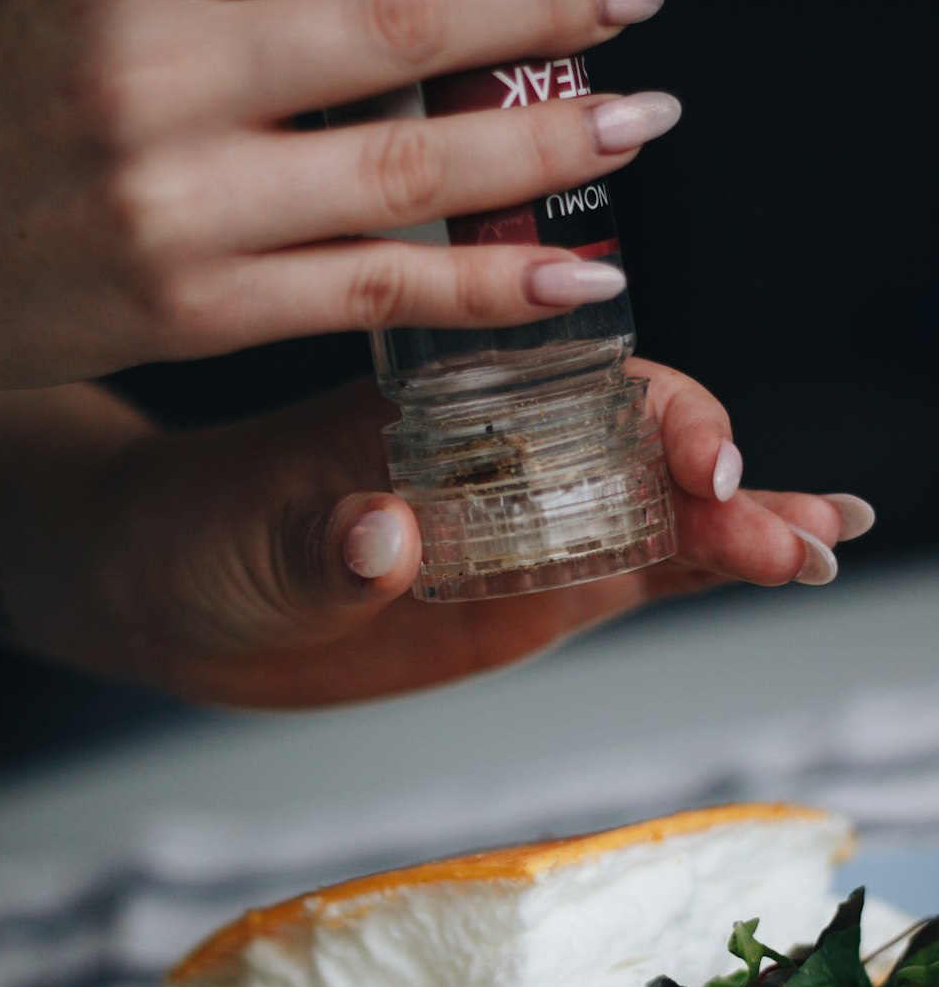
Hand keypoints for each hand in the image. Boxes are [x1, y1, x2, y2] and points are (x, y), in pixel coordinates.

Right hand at [0, 0, 675, 396]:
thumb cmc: (12, 106)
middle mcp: (158, 70)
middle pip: (395, 17)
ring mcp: (184, 201)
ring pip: (405, 163)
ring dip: (541, 145)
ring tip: (637, 121)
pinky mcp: (202, 309)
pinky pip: (377, 292)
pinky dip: (487, 287)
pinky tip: (574, 277)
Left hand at [41, 360, 872, 707]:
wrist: (167, 599)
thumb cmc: (193, 535)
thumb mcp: (243, 538)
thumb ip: (319, 541)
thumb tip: (386, 538)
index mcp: (445, 411)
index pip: (577, 387)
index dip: (657, 418)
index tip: (698, 466)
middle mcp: (501, 459)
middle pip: (642, 453)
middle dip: (728, 485)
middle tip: (796, 532)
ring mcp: (522, 531)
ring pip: (654, 518)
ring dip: (743, 529)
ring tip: (819, 547)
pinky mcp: (523, 598)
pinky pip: (626, 577)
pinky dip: (702, 573)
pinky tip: (771, 569)